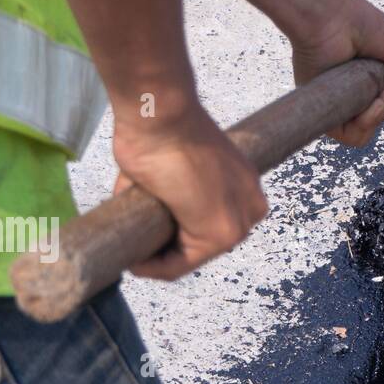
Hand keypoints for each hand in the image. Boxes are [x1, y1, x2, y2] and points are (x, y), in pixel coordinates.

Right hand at [112, 99, 268, 280]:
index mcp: (243, 186)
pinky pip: (180, 265)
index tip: (148, 240)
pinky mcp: (222, 234)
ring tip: (132, 255)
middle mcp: (250, 205)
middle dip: (166, 249)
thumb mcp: (173, 163)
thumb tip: (142, 210)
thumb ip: (169, 191)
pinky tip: (134, 262)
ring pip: (191, 257)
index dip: (174, 237)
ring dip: (158, 259)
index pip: (207, 223)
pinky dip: (154, 267)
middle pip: (201, 243)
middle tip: (137, 248)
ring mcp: (240, 221)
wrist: (161, 116)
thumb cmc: (159, 129)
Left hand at [290, 0, 383, 146]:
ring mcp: (338, 102)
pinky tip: (369, 106)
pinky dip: (363, 125)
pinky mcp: (324, 108)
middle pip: (375, 122)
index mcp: (367, 80)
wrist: (331, 17)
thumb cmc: (359, 22)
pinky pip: (347, 135)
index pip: (383, 108)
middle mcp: (351, 93)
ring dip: (377, 118)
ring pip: (362, 134)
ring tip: (379, 98)